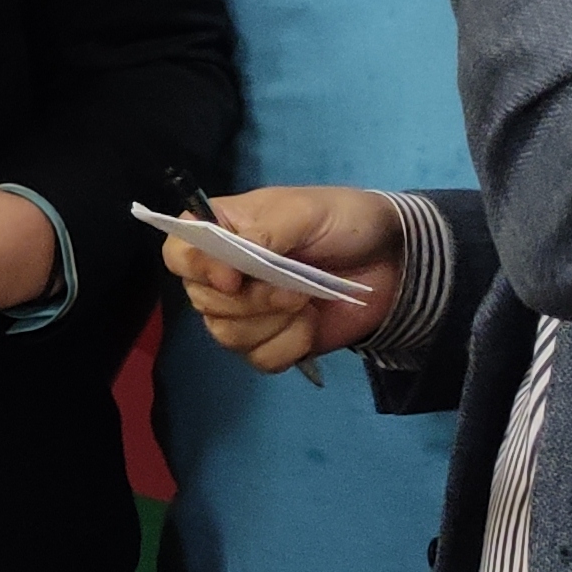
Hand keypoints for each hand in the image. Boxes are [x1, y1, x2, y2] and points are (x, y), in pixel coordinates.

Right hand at [163, 184, 400, 374]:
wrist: (393, 259)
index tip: (232, 279)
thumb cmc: (343, 222)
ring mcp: (245, 312)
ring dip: (272, 324)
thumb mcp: (304, 212)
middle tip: (295, 290)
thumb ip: (264, 233)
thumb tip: (228, 263)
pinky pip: (259, 359)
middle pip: (203, 302)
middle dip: (251, 302)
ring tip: (306, 304)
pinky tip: (310, 326)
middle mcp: (223, 274)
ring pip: (227, 335)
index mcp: (222, 233)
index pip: (178, 254)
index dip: (197, 269)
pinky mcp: (272, 341)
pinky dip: (288, 346)